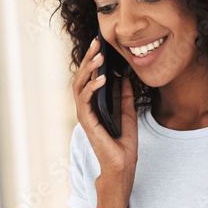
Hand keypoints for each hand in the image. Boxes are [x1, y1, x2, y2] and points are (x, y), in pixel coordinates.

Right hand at [72, 36, 138, 179]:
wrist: (123, 165)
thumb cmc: (123, 142)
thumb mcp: (128, 112)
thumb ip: (124, 95)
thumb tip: (124, 76)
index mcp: (93, 104)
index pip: (89, 77)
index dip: (93, 60)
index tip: (100, 44)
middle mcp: (86, 107)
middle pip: (82, 77)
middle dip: (89, 58)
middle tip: (97, 42)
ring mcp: (84, 115)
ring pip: (79, 85)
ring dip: (89, 70)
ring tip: (100, 57)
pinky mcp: (87, 123)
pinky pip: (85, 101)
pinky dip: (92, 88)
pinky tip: (101, 79)